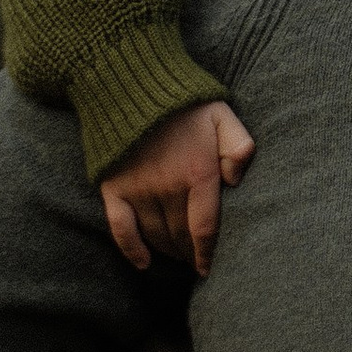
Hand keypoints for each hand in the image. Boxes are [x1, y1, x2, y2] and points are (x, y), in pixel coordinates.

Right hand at [100, 99, 254, 276]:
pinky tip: (144, 263)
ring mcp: (138, 190)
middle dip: (190, 253)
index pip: (204, 228)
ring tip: (178, 255)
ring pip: (156, 236)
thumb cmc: (185, 102)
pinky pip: (121, 230)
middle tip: (196, 259)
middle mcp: (167, 187)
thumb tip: (237, 180)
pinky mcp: (113, 188)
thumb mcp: (222, 114)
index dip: (207, 254)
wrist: (132, 83)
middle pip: (181, 237)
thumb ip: (238, 146)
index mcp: (197, 172)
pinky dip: (132, 251)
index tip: (209, 268)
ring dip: (169, 251)